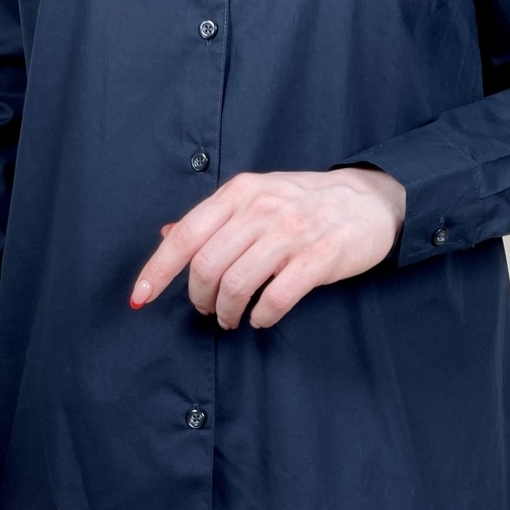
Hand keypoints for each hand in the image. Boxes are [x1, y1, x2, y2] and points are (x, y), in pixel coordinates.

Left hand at [129, 167, 406, 328]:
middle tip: (207, 310)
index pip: (186, 235)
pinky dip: (262, 315)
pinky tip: (262, 317)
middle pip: (207, 266)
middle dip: (199, 298)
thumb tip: (166, 235)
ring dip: (227, 311)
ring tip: (231, 318)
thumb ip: (212, 218)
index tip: (140, 298)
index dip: (157, 271)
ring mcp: (292, 232)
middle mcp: (262, 209)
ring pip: (237, 284)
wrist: (369, 200)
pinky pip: (277, 297)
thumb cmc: (304, 202)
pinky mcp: (319, 257)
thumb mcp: (255, 196)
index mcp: (240, 192)